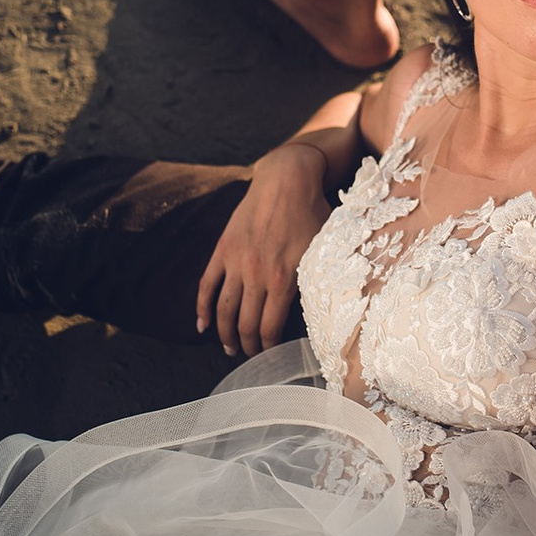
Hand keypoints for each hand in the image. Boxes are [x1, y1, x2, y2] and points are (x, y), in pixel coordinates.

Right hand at [197, 144, 331, 356]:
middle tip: (251, 357)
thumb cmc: (313, 213)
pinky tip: (201, 325)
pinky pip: (207, 284)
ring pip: (224, 309)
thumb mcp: (327, 249)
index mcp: (283, 280)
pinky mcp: (224, 249)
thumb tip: (333, 307)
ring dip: (224, 334)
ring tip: (228, 348)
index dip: (268, 348)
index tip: (271, 356)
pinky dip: (202, 307)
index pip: (269, 328)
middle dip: (247, 346)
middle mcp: (256, 275)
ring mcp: (236, 262)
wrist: (287, 178)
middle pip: (245, 324)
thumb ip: (323, 279)